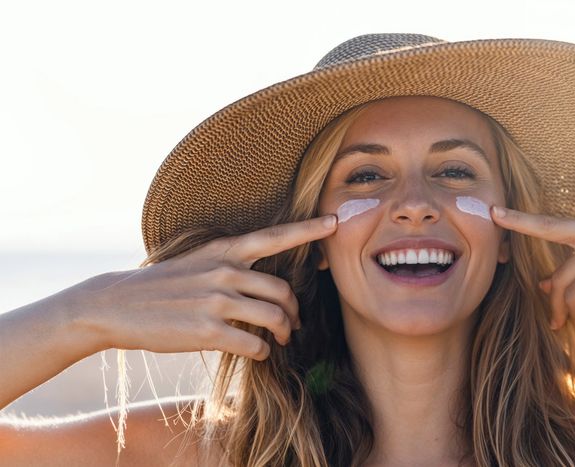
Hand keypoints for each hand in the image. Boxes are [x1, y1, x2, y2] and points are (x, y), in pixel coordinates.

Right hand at [64, 215, 336, 359]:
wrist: (115, 305)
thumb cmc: (161, 285)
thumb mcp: (197, 262)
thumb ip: (231, 267)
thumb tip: (265, 286)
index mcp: (224, 250)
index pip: (275, 236)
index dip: (308, 229)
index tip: (334, 222)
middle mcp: (225, 271)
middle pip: (283, 292)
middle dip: (294, 312)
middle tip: (293, 324)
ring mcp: (216, 301)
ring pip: (274, 319)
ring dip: (283, 333)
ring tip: (280, 340)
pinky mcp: (207, 331)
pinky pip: (254, 344)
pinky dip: (262, 351)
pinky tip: (257, 352)